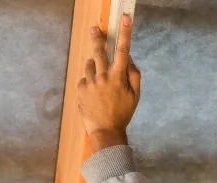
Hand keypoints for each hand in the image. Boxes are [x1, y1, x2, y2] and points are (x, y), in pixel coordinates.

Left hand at [77, 15, 140, 149]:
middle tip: (95, 29)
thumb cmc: (123, 114)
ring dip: (94, 68)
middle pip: (99, 51)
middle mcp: (103, 77)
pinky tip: (94, 94)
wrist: (106, 131)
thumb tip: (129, 60)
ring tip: (99, 82)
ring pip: (90, 65)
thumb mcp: (135, 97)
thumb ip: (134, 76)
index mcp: (118, 78)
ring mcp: (90, 82)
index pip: (124, 51)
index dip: (125, 33)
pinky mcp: (81, 89)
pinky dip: (89, 82)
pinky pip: (85, 79)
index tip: (125, 18)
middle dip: (97, 38)